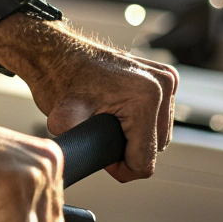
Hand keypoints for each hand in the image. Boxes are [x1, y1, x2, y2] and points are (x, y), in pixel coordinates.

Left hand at [0, 18, 177, 182]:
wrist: (56, 53)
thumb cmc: (58, 81)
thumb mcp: (61, 119)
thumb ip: (78, 144)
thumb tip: (79, 159)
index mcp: (146, 97)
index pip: (144, 161)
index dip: (120, 168)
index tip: (98, 155)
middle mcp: (163, 85)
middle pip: (155, 149)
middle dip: (126, 150)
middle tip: (97, 134)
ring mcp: (166, 78)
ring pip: (158, 134)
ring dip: (134, 136)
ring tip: (105, 121)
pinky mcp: (165, 77)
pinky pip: (159, 117)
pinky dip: (140, 121)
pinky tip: (118, 111)